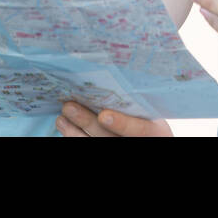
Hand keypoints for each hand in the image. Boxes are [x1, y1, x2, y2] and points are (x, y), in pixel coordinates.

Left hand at [56, 101, 172, 136]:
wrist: (145, 131)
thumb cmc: (150, 112)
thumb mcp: (152, 107)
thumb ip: (137, 97)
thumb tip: (111, 70)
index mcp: (156, 131)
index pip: (141, 130)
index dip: (123, 124)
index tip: (104, 115)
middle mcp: (138, 142)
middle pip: (109, 137)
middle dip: (87, 122)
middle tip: (69, 106)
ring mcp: (119, 144)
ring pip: (94, 143)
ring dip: (74, 131)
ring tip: (61, 116)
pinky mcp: (104, 147)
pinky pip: (87, 145)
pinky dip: (73, 135)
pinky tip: (64, 124)